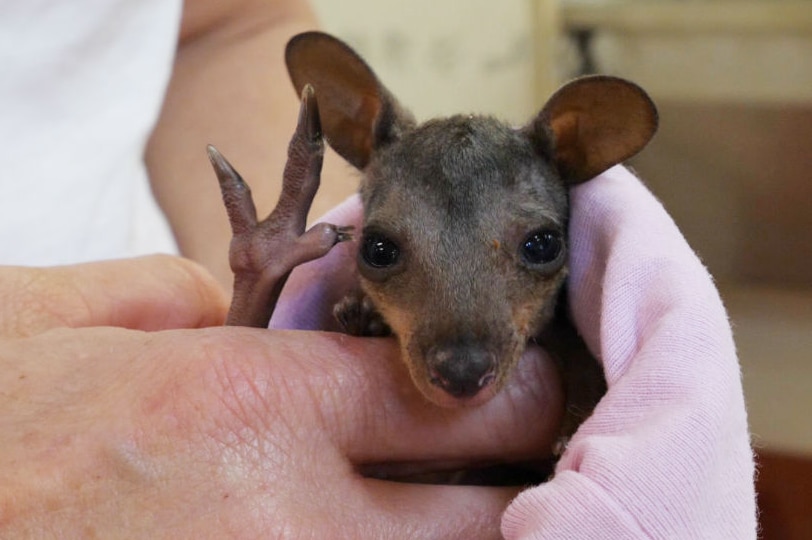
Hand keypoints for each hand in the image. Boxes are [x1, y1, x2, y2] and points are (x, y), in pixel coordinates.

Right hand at [0, 256, 563, 537]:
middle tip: (547, 468)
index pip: (431, 397)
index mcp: (238, 402)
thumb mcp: (62, 323)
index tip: (537, 391)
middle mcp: (273, 512)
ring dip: (477, 539)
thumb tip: (235, 300)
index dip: (513, 395)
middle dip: (529, 486)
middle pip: (472, 511)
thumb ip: (172, 296)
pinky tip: (401, 537)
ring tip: (491, 511)